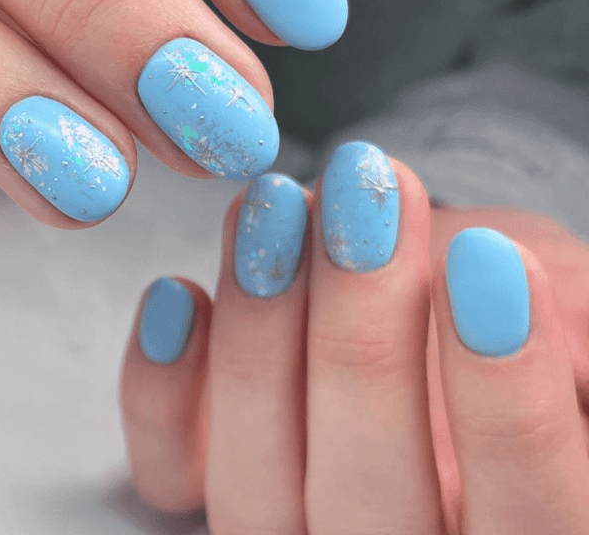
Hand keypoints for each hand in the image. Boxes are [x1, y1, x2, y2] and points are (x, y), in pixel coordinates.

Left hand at [120, 141, 588, 532]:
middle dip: (363, 335)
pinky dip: (159, 387)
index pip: (533, 515)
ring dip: (260, 331)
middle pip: (370, 501)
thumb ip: (560, 322)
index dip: (510, 402)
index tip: (489, 263)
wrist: (426, 299)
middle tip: (366, 206)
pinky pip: (168, 472)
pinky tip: (178, 295)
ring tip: (276, 207)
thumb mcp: (561, 304)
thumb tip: (508, 297)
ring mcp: (286, 528)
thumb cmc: (504, 310)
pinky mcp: (204, 481)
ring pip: (255, 487)